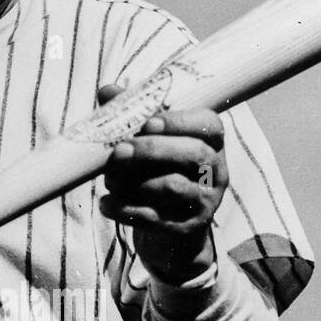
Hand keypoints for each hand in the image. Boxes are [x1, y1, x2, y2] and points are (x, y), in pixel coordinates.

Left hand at [96, 83, 228, 282]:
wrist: (170, 228)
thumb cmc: (157, 172)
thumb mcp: (150, 142)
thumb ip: (132, 115)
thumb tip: (108, 91)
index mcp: (210, 143)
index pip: (209, 124)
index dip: (179, 121)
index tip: (147, 122)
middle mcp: (215, 171)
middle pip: (193, 155)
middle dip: (152, 150)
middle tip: (118, 152)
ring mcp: (205, 202)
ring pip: (175, 188)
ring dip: (134, 182)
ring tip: (108, 180)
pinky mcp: (188, 229)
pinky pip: (157, 219)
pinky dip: (126, 209)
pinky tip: (106, 204)